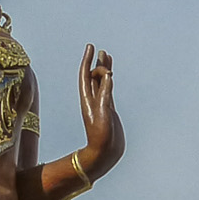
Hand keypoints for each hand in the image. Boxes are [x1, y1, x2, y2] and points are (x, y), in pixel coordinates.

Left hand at [77, 44, 122, 175]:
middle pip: (93, 76)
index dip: (87, 60)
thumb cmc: (101, 136)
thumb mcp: (103, 112)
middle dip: (96, 62)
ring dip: (103, 69)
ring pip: (101, 82)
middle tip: (100, 50)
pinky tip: (112, 76)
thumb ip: (105, 93)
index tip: (91, 47)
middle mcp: (92, 99)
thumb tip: (107, 75)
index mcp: (88, 99)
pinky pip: (108, 90)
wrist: (104, 153)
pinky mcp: (108, 109)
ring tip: (107, 57)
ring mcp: (101, 104)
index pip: (86, 75)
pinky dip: (110, 81)